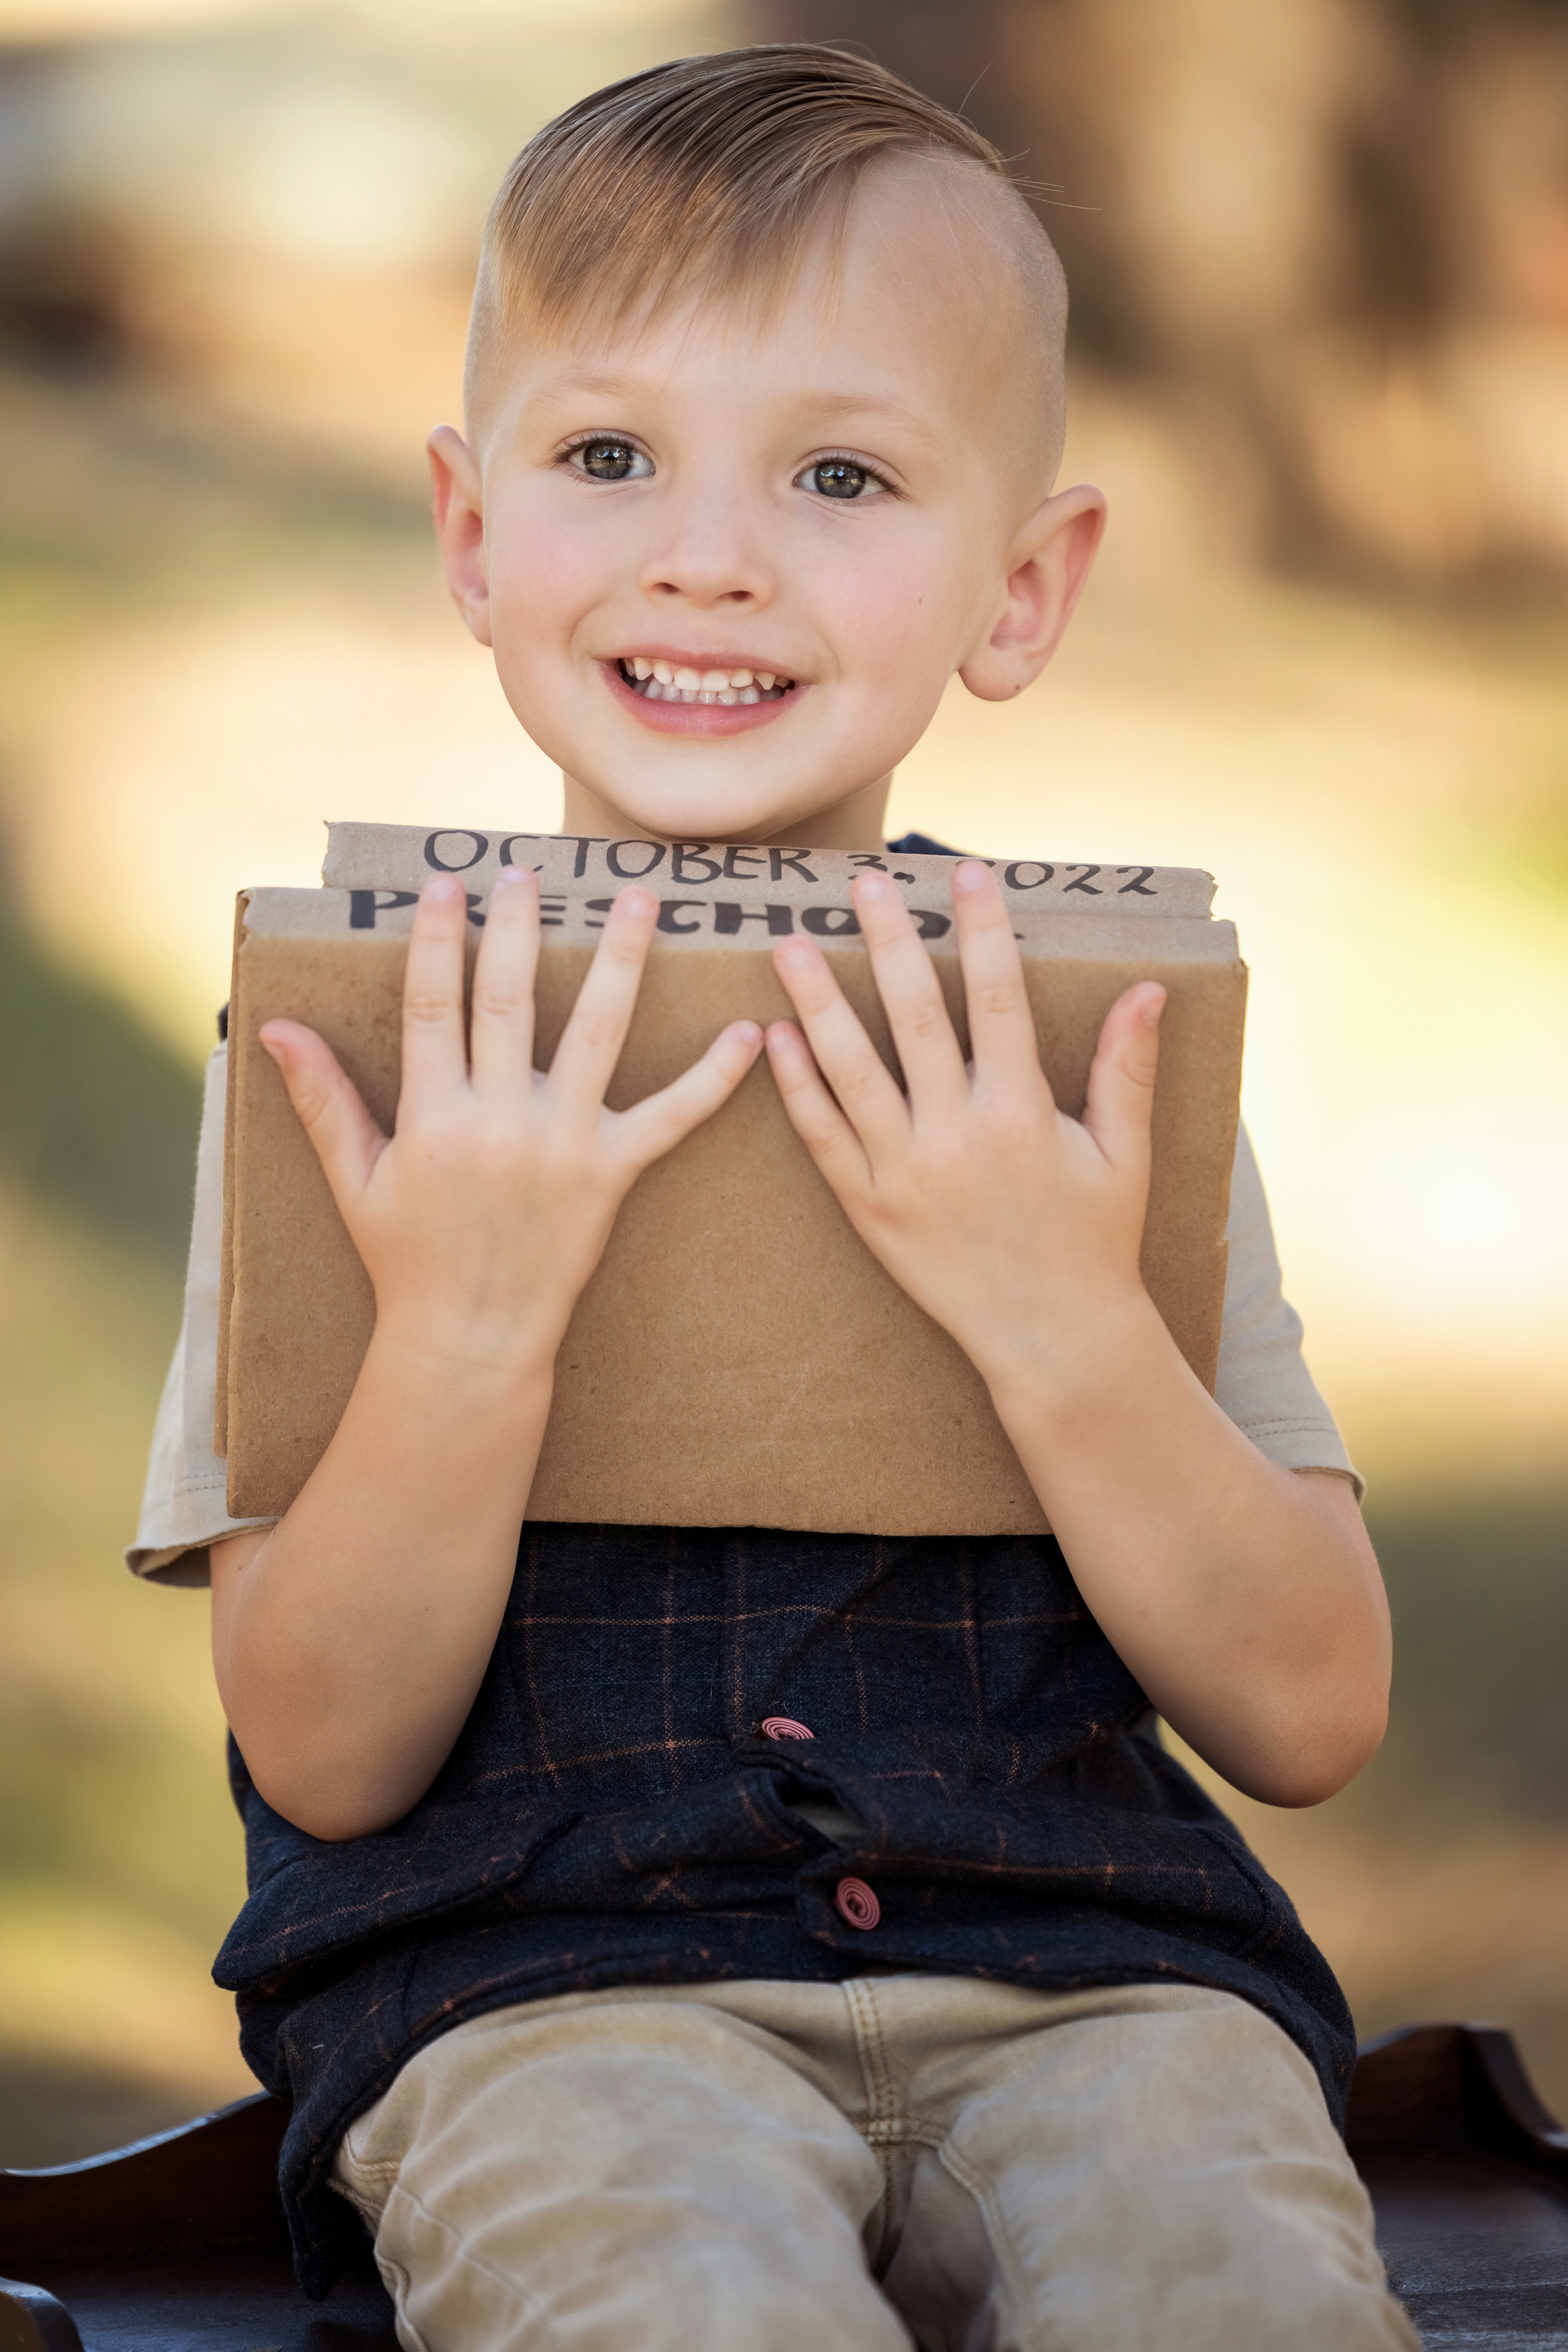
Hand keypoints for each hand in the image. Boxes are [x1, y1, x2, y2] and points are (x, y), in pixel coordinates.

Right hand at [259, 869, 761, 1380]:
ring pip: (596, 1036)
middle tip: (528, 872)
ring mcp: (562, 1146)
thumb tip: (272, 1028)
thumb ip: (322, 1099)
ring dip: (619, 964)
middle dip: (517, 929)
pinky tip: (748, 1034)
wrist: (469, 1338)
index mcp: (434, 1117)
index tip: (447, 884)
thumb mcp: (355, 1180)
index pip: (432, 1005)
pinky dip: (713, 1078)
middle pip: (508, 1002)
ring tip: (638, 903)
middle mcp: (499, 1122)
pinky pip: (672, 1119)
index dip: (439, 941)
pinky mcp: (612, 1175)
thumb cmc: (407, 1258)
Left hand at [765, 860, 1164, 1396]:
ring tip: (789, 944)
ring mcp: (904, 1174)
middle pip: (913, 1019)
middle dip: (887, 943)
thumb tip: (1148, 987)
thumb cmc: (1095, 1243)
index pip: (996, 999)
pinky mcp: (868, 1210)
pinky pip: (823, 1137)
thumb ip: (1127, 1069)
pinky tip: (773, 1037)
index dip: (980, 930)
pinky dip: (796, 1086)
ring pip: (851, 1072)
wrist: (1052, 1339)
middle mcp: (957, 1137)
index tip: (965, 872)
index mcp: (1022, 1113)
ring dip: (817, 1003)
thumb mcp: (1125, 1156)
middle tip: (861, 883)